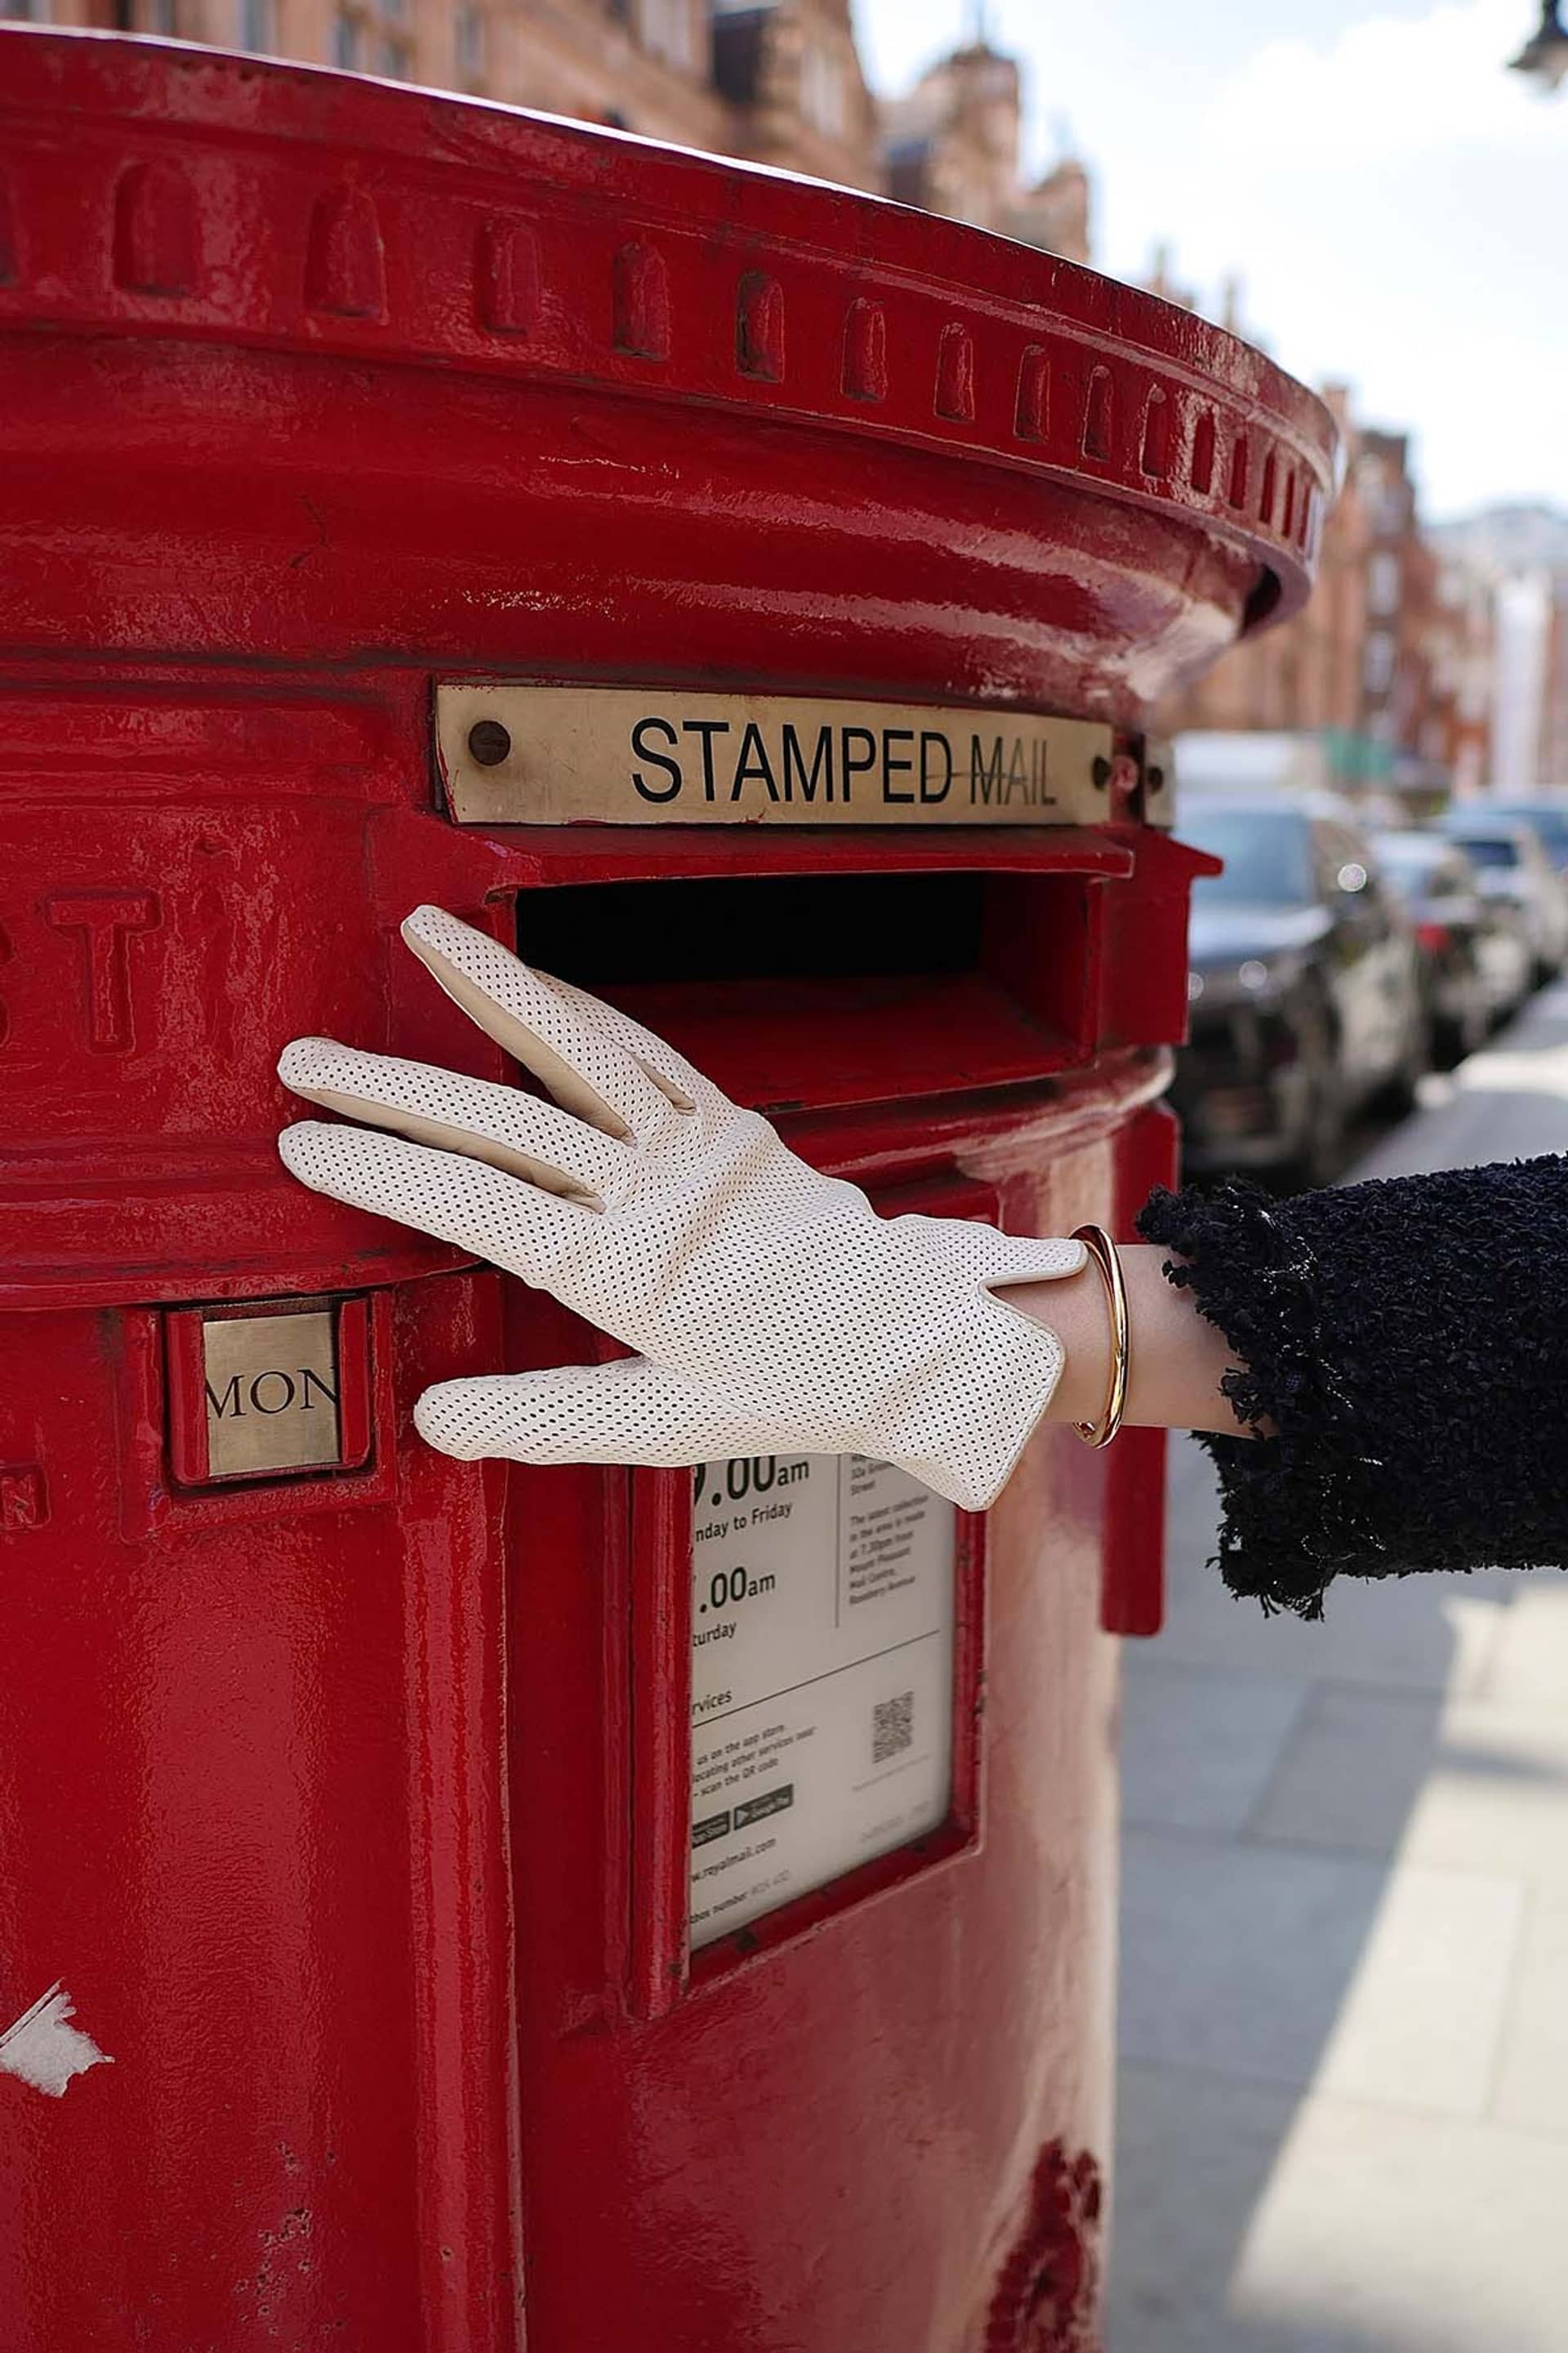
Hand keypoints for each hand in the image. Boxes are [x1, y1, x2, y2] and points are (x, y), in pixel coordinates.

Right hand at [276, 907, 1085, 1508]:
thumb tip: (439, 1419)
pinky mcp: (733, 1126)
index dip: (383, 1170)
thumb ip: (547, 1420)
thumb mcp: (672, 1426)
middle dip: (394, 1085)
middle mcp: (658, 1194)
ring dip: (497, 988)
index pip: (476, 1207)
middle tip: (309, 1059)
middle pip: (504, 1120)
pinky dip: (585, 1011)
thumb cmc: (806, 1390)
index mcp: (629, 1273)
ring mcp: (699, 1147)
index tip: (307, 1143)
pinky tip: (538, 984)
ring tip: (427, 934)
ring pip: (578, 1052)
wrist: (923, 1344)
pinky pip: (647, 1053)